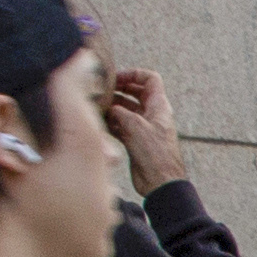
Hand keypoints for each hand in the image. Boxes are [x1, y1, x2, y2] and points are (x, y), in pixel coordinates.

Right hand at [101, 65, 186, 193]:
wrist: (160, 182)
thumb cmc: (156, 155)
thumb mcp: (136, 126)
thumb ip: (120, 111)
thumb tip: (108, 107)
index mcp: (159, 106)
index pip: (151, 79)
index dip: (134, 74)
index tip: (117, 77)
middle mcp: (151, 114)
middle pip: (135, 92)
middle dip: (118, 89)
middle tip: (102, 90)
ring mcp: (143, 127)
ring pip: (125, 109)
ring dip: (112, 107)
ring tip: (96, 106)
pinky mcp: (134, 140)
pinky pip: (120, 125)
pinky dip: (110, 122)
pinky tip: (98, 122)